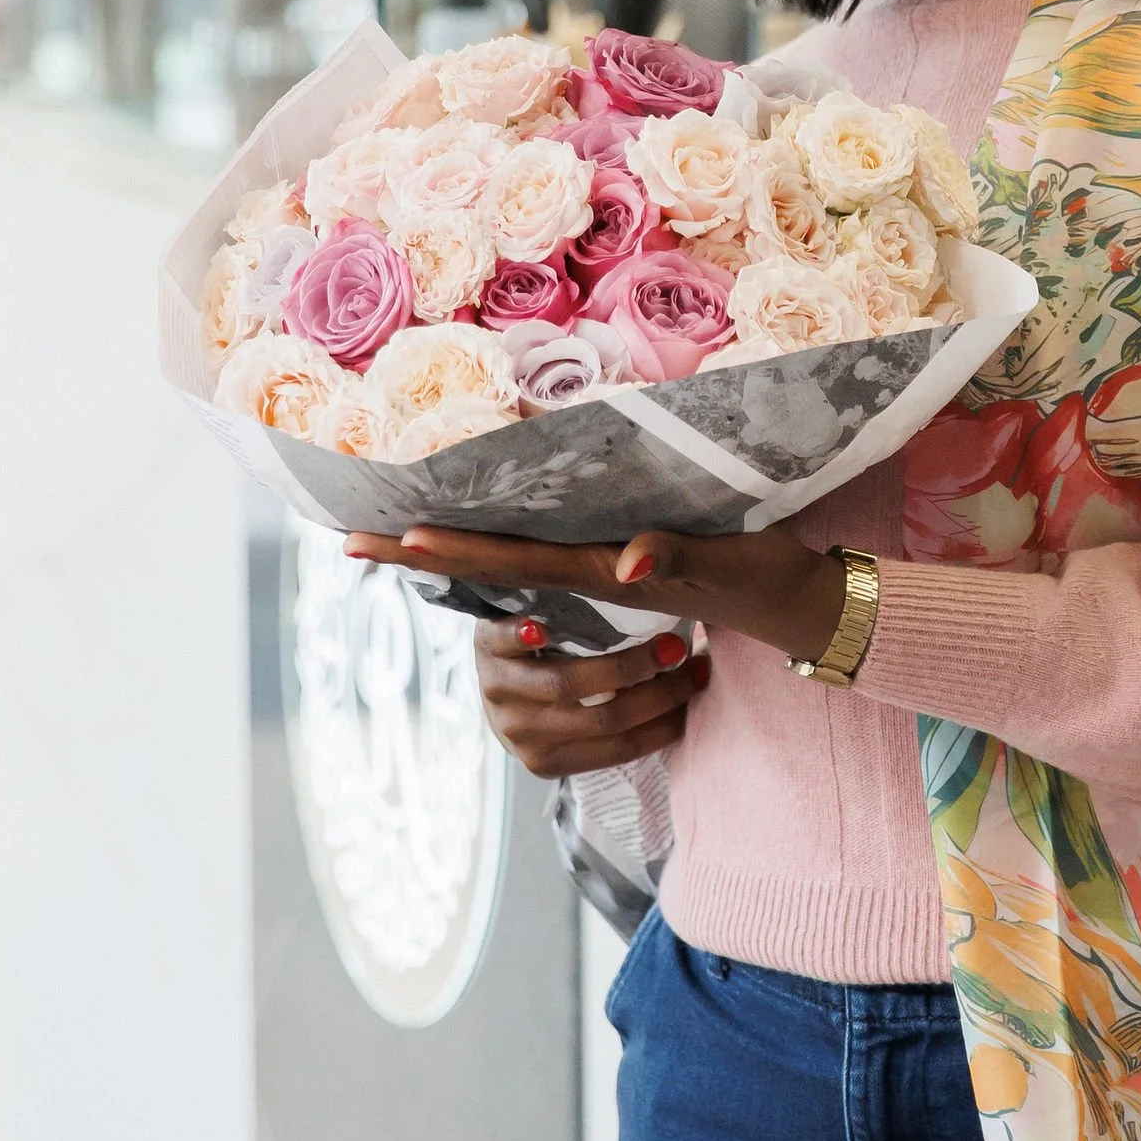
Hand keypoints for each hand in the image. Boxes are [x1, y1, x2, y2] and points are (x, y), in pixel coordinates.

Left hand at [344, 523, 851, 664]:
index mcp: (601, 573)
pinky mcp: (616, 569)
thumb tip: (622, 566)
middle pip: (488, 564)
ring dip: (447, 552)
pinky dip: (496, 546)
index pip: (512, 562)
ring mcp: (599, 572)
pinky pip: (541, 556)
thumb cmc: (759, 576)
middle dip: (420, 553)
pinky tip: (468, 535)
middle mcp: (588, 573)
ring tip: (387, 535)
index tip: (394, 539)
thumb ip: (672, 558)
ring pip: (508, 560)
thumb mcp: (722, 564)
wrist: (791, 605)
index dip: (454, 550)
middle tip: (349, 540)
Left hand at [475, 620, 706, 779]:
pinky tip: (543, 629)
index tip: (702, 683)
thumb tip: (694, 703)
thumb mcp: (576, 717)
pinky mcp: (483, 648)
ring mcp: (499, 691)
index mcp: (548, 760)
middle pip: (603, 717)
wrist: (493, 660)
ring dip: (624, 665)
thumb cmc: (550, 687)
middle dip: (659, 692)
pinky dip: (524, 638)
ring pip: (566, 685)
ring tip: (666, 643)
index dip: (667, 719)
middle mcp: (521, 733)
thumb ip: (619, 716)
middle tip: (691, 659)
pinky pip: (505, 644)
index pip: (620, 745)